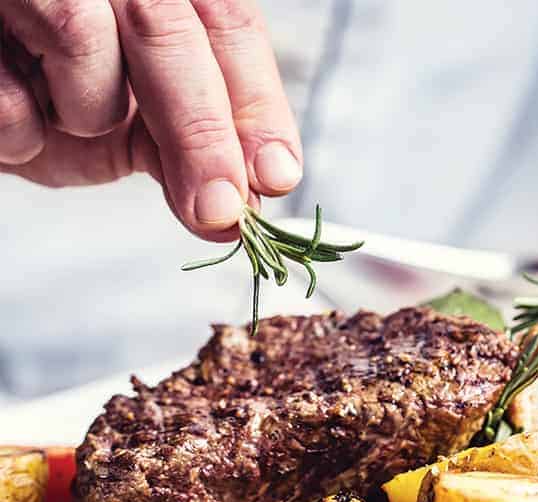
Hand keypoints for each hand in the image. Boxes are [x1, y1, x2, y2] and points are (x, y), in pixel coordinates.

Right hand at [0, 0, 301, 239]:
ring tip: (61, 111)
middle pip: (167, 27)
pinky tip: (16, 110)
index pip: (226, 20)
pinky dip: (21, 132)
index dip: (257, 102)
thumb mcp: (139, 120)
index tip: (276, 176)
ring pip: (81, 36)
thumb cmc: (60, 95)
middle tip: (220, 211)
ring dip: (85, 112)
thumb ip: (191, 148)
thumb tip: (240, 209)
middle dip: (201, 133)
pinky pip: (7, 89)